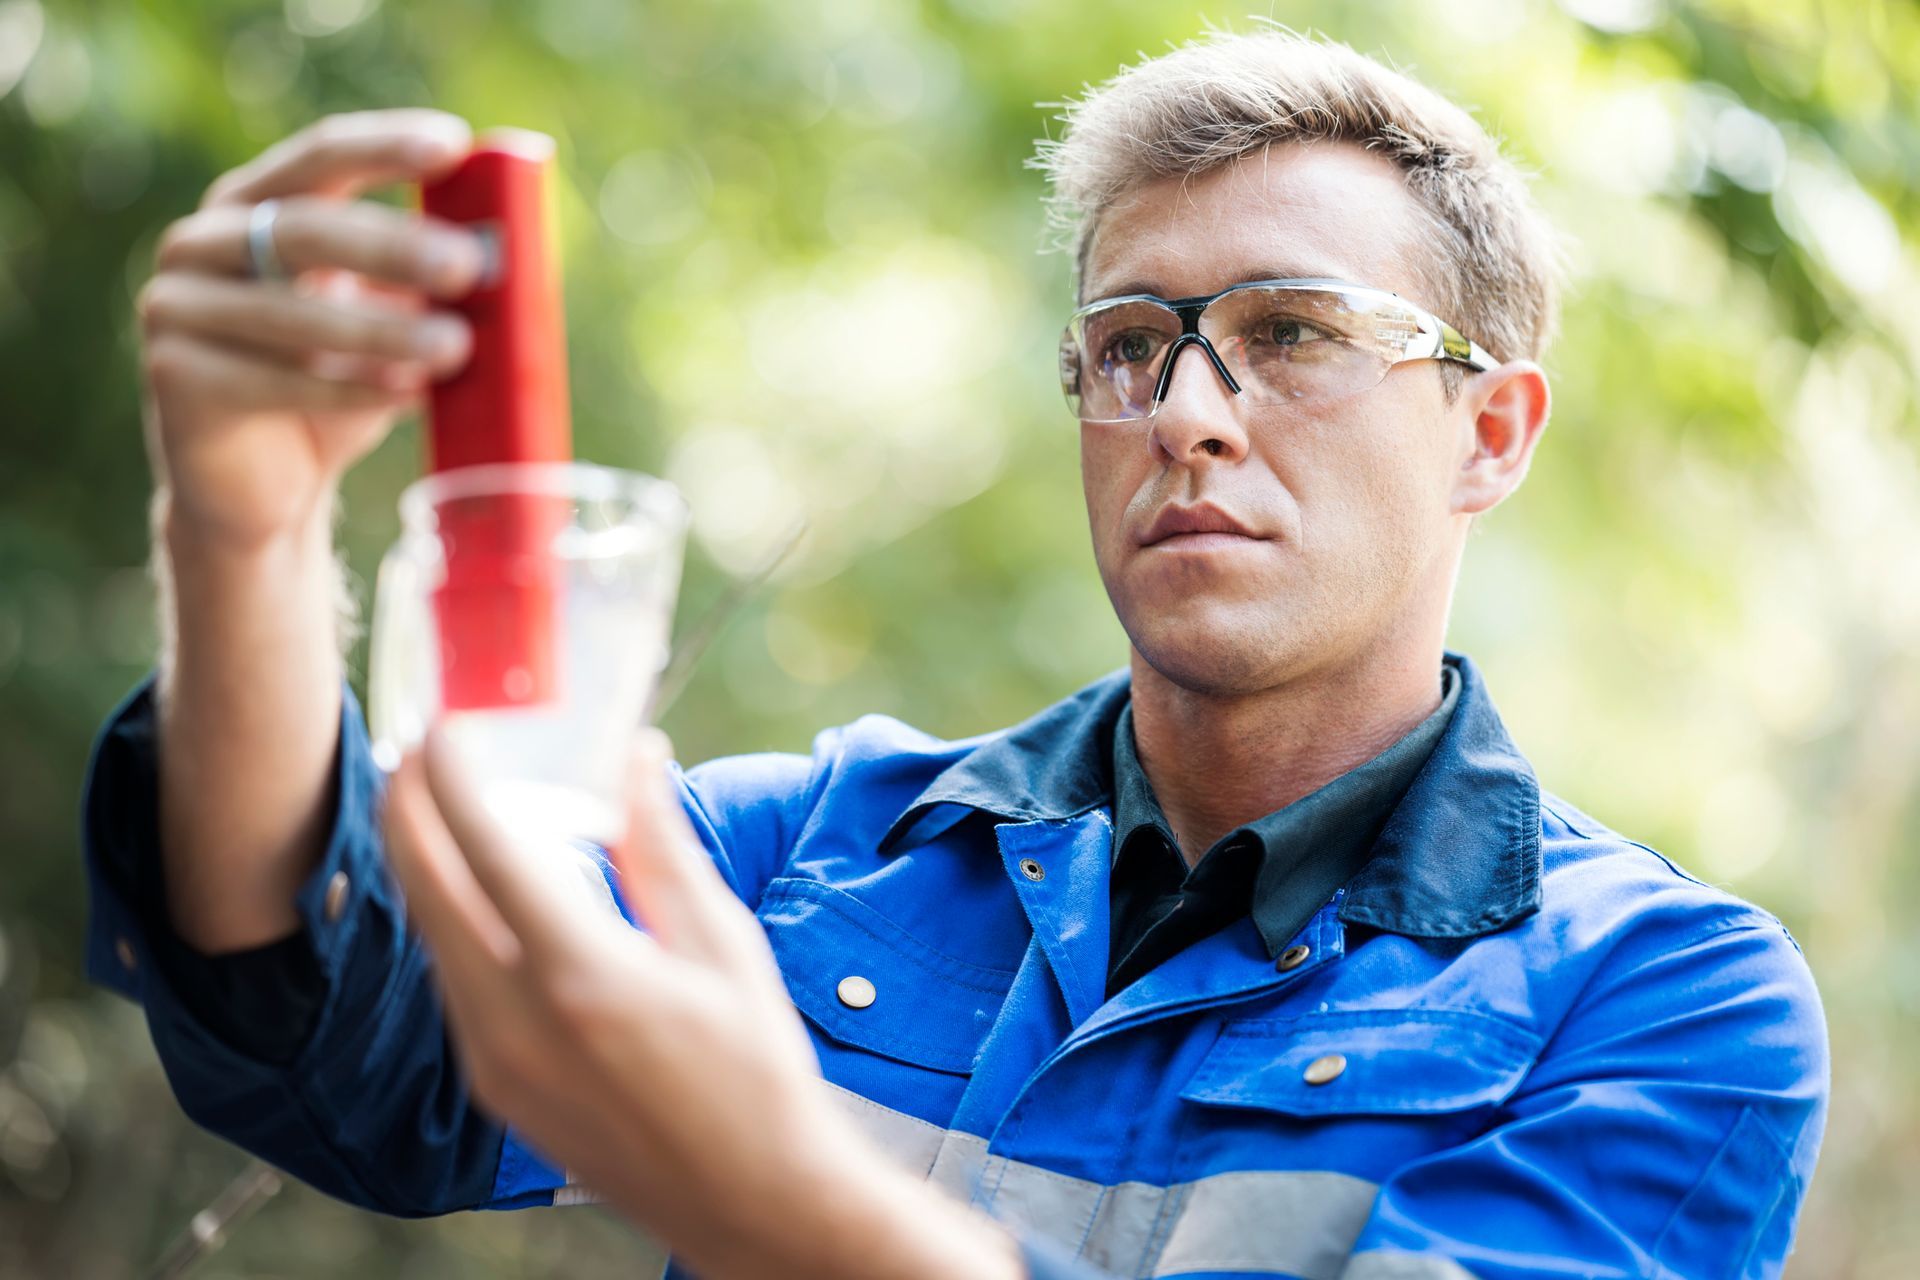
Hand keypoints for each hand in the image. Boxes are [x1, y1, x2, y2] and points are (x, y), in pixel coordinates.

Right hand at [137, 109, 485, 551]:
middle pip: (302, 230)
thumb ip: (426, 285)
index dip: (385, 145)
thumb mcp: (386, 324)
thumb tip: (502, 256)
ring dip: (382, 331)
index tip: (455, 145)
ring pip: (290, 315)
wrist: (262, 488)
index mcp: (255, 205)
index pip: (320, 157)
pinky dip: (349, 391)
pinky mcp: (173, 378)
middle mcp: (202, 243)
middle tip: (469, 265)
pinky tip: (410, 395)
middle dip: (392, 245)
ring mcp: (175, 306)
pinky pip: (273, 382)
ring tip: (457, 347)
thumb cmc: (334, 388)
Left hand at [382, 729, 1026, 1279]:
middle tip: (413, 746)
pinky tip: (475, 894)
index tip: (444, 722)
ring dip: (421, 864)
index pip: (486, 844)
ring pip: (428, 938)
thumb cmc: (758, 1071)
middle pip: (425, 887)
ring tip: (435, 806)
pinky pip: (450, 986)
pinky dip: (450, 924)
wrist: (751, 1200)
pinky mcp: (495, 1091)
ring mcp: (495, 1062)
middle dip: (407, 806)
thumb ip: (663, 848)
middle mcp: (517, 1019)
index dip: (452, 773)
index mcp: (581, 973)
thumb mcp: (725, 946)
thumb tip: (637, 756)